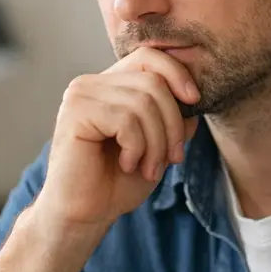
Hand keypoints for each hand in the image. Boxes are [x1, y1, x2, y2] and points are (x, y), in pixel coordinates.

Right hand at [36, 47, 199, 229]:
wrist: (85, 214)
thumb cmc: (116, 182)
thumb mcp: (158, 146)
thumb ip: (174, 119)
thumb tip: (193, 100)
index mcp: (109, 85)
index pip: (149, 57)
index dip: (177, 73)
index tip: (194, 102)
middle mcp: (91, 83)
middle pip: (153, 82)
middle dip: (172, 124)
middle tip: (172, 158)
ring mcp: (80, 95)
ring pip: (143, 102)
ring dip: (156, 142)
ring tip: (148, 167)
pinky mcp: (75, 113)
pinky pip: (125, 119)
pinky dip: (137, 147)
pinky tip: (128, 164)